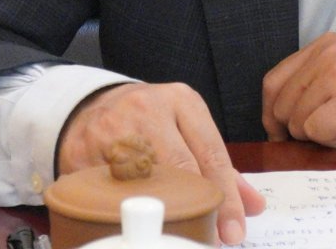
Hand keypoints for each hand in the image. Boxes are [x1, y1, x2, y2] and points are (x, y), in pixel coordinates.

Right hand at [58, 82, 265, 244]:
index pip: (211, 153)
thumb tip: (252, 205)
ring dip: (163, 215)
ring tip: (177, 235)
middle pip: (181, 167)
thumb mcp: (187, 128)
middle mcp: (149, 109)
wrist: (91, 106)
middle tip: (209, 240)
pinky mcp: (83, 151)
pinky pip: (110, 192)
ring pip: (145, 182)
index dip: (226, 197)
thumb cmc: (149, 121)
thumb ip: (219, 165)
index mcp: (182, 101)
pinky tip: (137, 226)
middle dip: (198, 208)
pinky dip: (125, 213)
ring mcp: (113, 128)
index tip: (234, 230)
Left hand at [261, 32, 335, 145]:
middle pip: (282, 105)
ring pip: (299, 123)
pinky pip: (318, 132)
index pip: (274, 81)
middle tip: (323, 131)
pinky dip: (333, 140)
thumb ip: (317, 78)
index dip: (271, 111)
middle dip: (296, 128)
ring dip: (320, 134)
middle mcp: (326, 57)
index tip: (278, 130)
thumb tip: (284, 117)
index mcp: (323, 46)